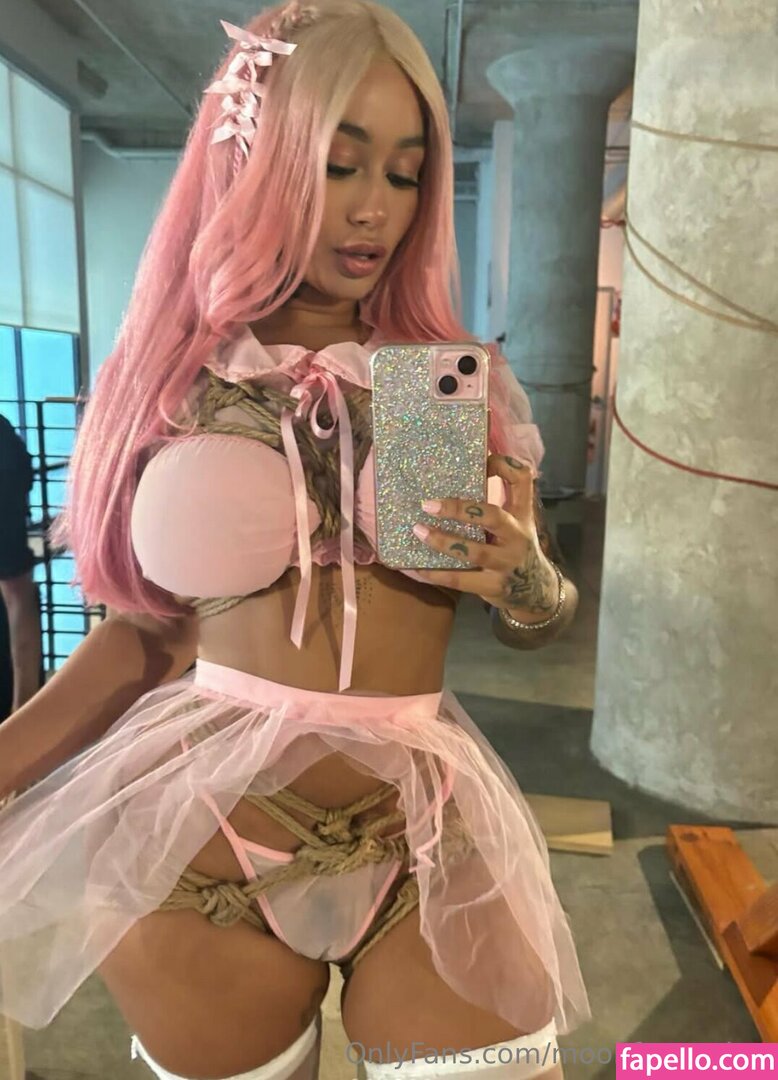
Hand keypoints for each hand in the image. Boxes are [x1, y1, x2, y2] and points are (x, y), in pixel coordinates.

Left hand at [410, 454, 559, 618]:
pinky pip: (460, 580)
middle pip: (493, 516)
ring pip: (474, 551)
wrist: (535, 590)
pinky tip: (415, 568)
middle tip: (428, 505)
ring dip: (442, 541)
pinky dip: (435, 574)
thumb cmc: (514, 548)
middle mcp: (517, 536)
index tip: (482, 459)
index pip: (522, 479)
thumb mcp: (515, 523)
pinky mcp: (493, 586)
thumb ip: (494, 503)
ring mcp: (506, 563)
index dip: (503, 465)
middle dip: (460, 509)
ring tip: (418, 531)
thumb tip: (454, 476)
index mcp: (521, 514)